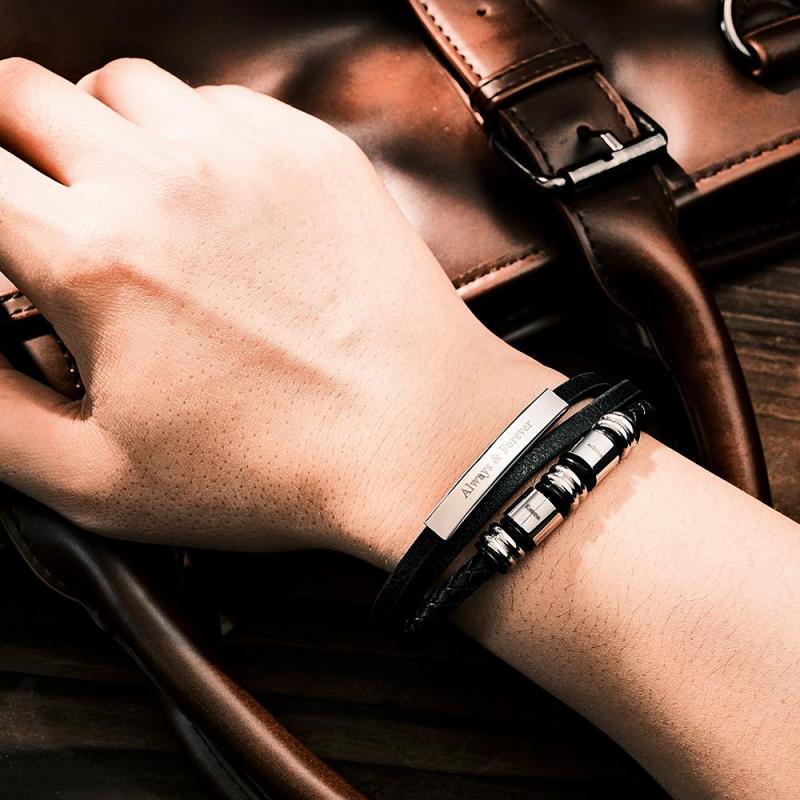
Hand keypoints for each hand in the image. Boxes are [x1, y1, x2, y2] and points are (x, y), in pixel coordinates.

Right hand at [0, 57, 557, 559]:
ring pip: (123, 83)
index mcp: (93, 257)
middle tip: (34, 202)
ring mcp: (248, 153)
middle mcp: (164, 180)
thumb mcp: (100, 479)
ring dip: (99, 127)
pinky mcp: (313, 150)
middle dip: (8, 143)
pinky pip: (220, 100)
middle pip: (23, 93)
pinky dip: (193, 134)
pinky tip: (216, 197)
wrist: (416, 436)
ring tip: (124, 197)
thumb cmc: (269, 471)